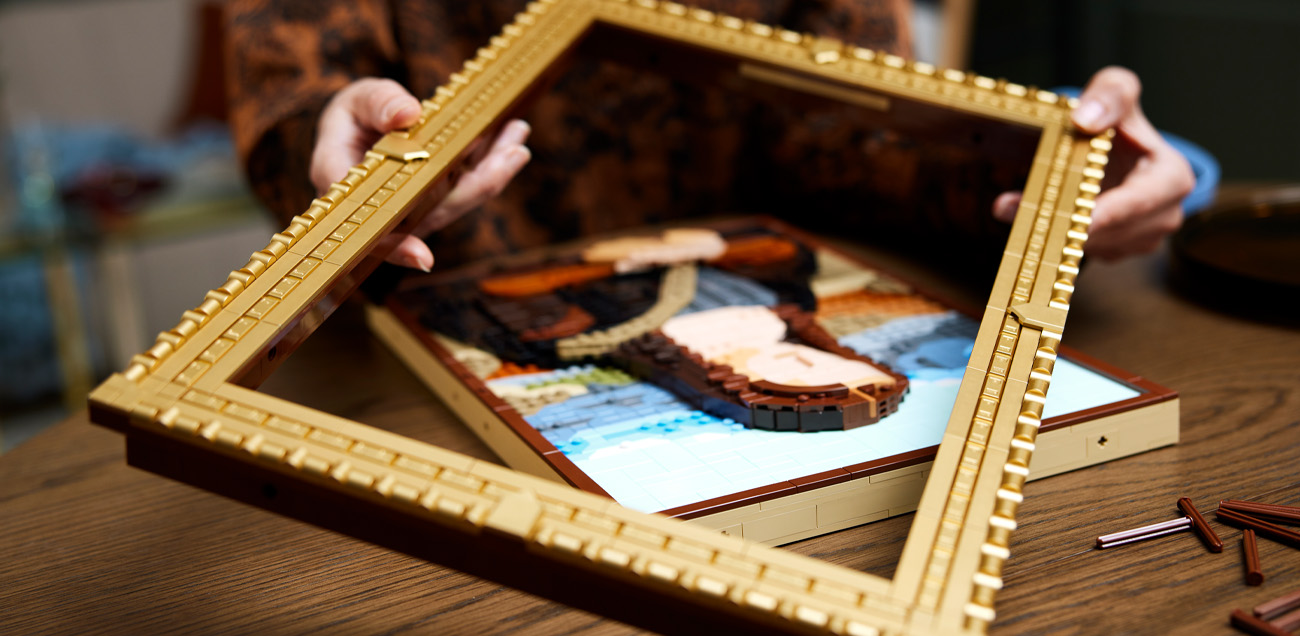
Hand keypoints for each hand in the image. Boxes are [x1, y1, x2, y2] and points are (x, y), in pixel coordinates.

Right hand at [311, 77, 530, 270]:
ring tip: (518, 140)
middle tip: (514, 151)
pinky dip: (490, 165)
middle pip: (433, 211)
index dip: (395, 247)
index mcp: (346, 189)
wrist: (363, 125)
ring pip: (456, 200)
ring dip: (492, 173)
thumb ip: (377, 103)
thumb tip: (407, 114)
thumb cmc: (353, 115)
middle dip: (478, 184)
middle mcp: (384, 209)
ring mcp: (417, 208)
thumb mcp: (356, 100)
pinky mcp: (439, 200)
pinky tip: (513, 142)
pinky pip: (466, 187)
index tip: (423, 258)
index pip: (369, 227)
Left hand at [993, 66, 1193, 260]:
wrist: (1118, 147)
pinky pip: (1084, 252)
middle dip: (1065, 221)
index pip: (1138, 201)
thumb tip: (1086, 119)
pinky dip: (1055, 238)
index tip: (1075, 219)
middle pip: (1110, 229)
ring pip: (1093, 245)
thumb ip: (1109, 94)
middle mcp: (1165, 215)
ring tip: (1011, 207)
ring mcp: (1143, 239)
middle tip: (1015, 209)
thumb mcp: (1118, 91)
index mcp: (1172, 178)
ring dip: (1052, 230)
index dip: (1106, 212)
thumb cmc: (1119, 118)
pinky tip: (1030, 219)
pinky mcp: (1118, 250)